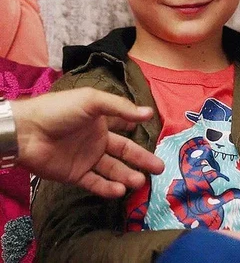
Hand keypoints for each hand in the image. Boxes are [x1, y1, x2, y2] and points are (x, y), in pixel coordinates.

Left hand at [12, 87, 163, 197]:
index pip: (123, 125)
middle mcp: (96, 139)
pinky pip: (95, 183)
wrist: (28, 131)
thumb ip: (121, 108)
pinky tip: (120, 190)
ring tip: (140, 182)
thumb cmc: (61, 110)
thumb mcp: (93, 101)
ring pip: (112, 169)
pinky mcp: (75, 174)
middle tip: (160, 168)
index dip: (136, 129)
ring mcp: (86, 158)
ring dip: (127, 175)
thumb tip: (149, 113)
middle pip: (124, 151)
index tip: (153, 133)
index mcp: (101, 120)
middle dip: (142, 159)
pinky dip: (107, 188)